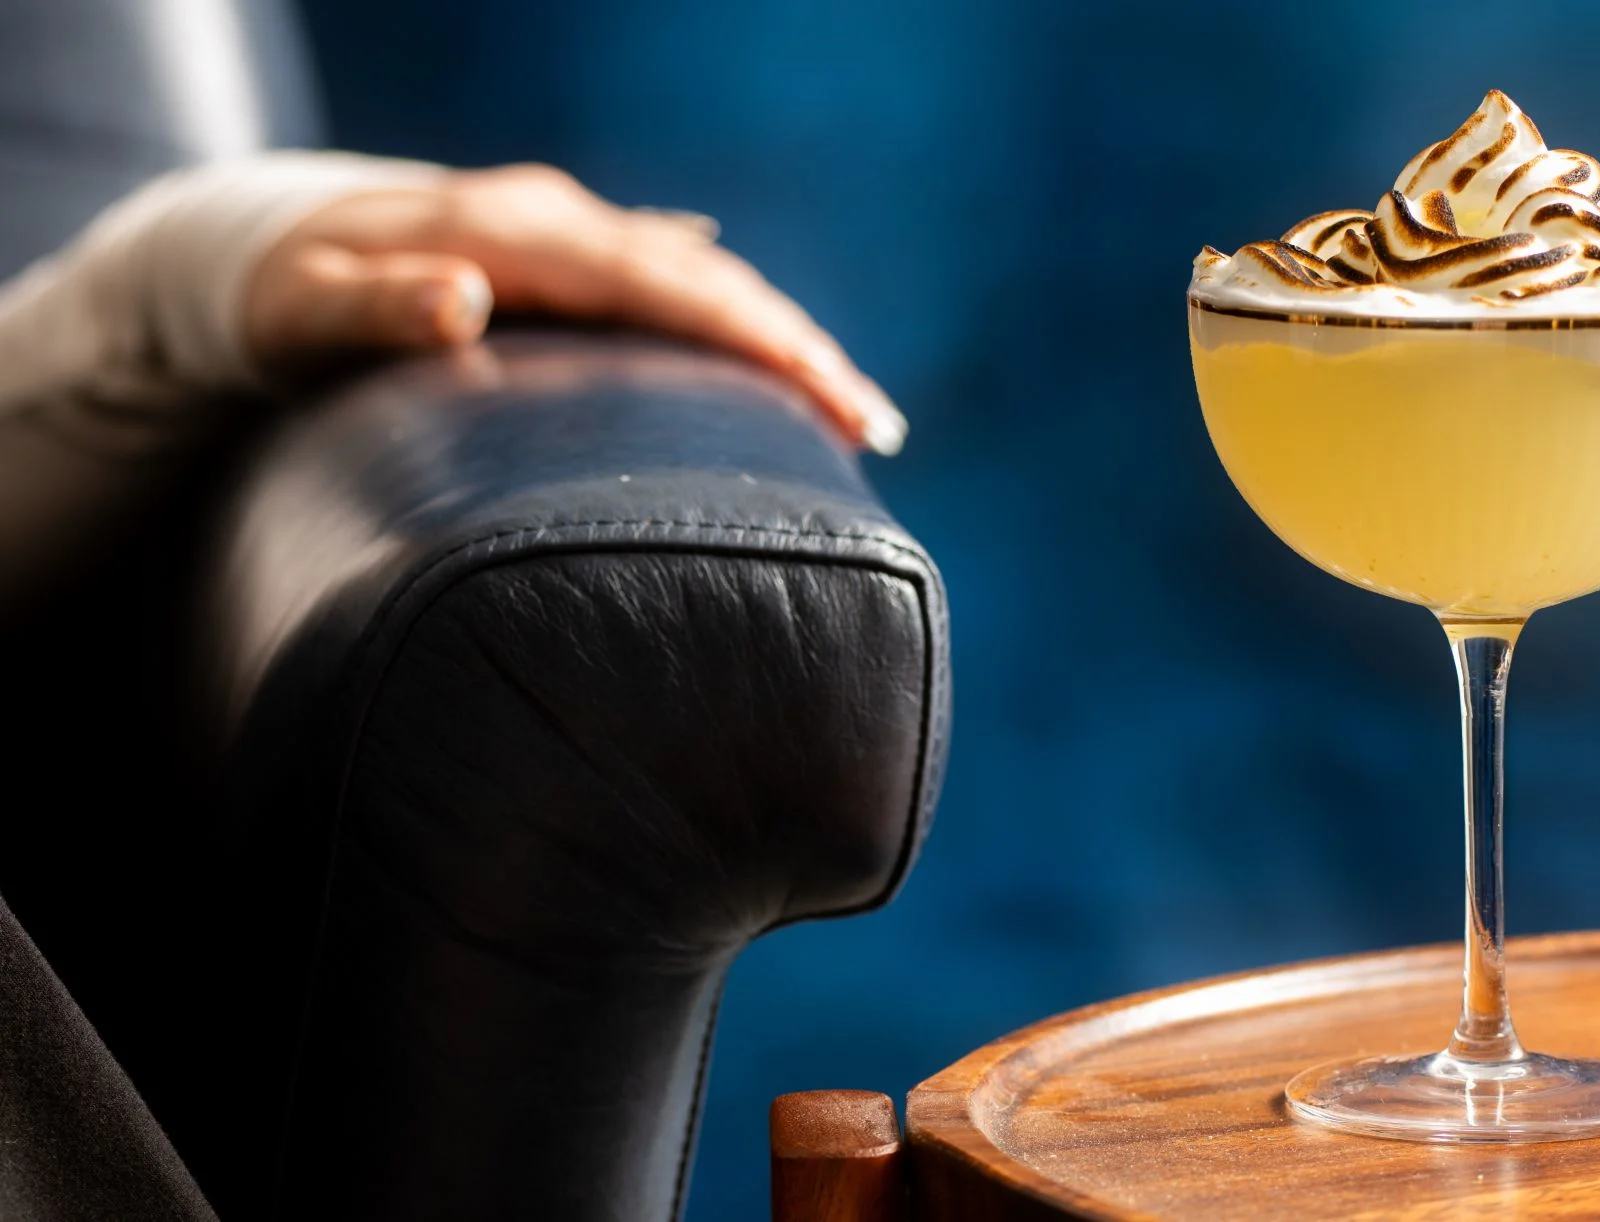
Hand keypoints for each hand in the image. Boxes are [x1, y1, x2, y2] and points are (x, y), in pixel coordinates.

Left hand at [241, 163, 905, 453]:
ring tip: (859, 416)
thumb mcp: (303, 311)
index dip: (748, 332)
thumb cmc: (281, 298)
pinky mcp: (577, 265)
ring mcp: (576, 239)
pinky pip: (679, 293)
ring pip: (707, 284)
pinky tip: (785, 370)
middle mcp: (563, 224)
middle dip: (800, 350)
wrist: (262, 247)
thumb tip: (466, 299)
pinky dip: (738, 332)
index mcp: (518, 234)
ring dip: (786, 344)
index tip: (822, 387)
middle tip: (876, 426)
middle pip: (710, 281)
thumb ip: (376, 306)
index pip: (660, 281)